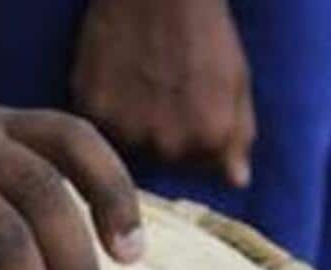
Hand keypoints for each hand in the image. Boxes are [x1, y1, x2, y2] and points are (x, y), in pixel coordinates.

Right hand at [70, 0, 254, 187]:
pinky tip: (116, 76)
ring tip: (139, 80)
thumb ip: (238, 134)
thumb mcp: (237, 79)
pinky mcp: (91, 111)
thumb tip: (237, 181)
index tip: (191, 109)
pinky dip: (104, 107)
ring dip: (131, 124)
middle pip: (161, 161)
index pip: (199, 169)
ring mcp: (125, 130)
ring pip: (127, 145)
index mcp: (208, 139)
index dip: (195, 140)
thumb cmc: (203, 28)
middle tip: (163, 89)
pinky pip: (96, 125)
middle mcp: (167, 144)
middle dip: (163, 134)